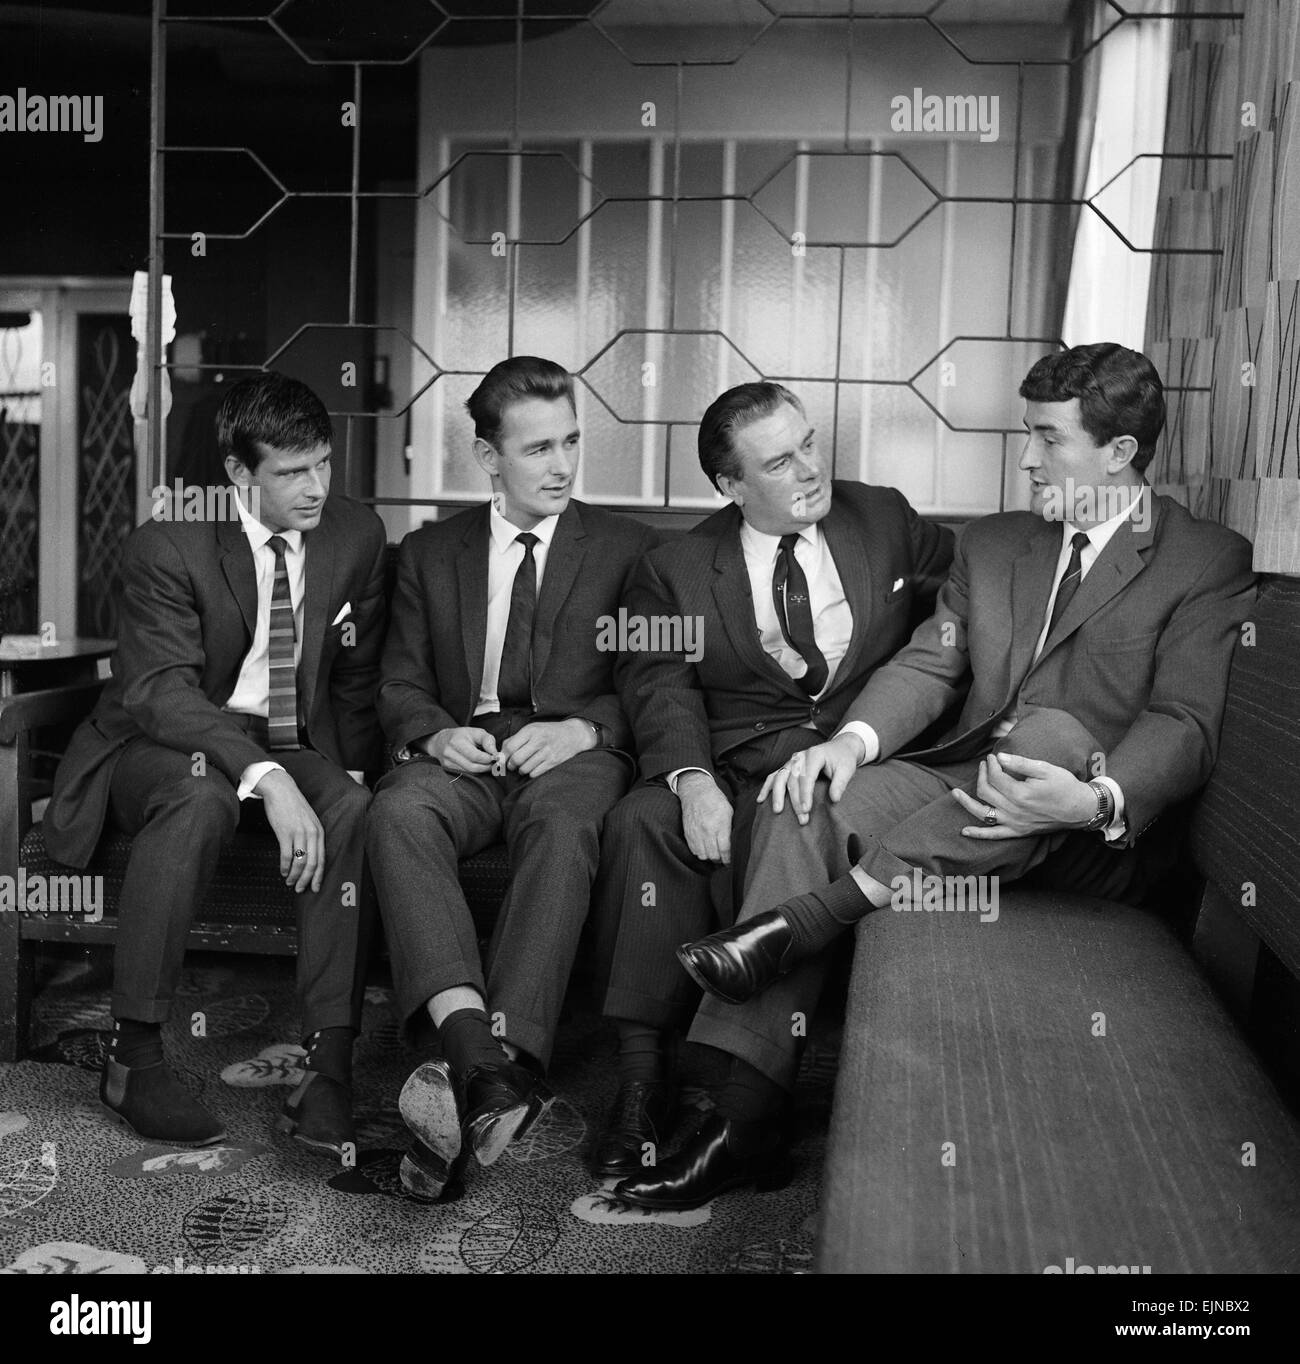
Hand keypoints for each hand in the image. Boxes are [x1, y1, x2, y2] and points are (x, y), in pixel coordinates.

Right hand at [255, 769, 325, 891]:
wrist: (280, 789)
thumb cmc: (293, 806)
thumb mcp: (308, 820)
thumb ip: (310, 836)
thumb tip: (308, 857)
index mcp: (319, 831)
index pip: (322, 859)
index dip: (318, 876)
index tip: (315, 888)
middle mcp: (312, 833)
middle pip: (312, 863)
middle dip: (306, 880)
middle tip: (300, 890)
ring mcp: (299, 833)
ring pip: (299, 862)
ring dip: (294, 876)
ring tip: (289, 882)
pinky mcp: (285, 832)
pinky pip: (287, 855)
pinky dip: (285, 867)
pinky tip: (283, 872)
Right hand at [423, 727, 497, 774]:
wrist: (441, 741)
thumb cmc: (462, 735)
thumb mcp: (476, 732)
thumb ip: (488, 741)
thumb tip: (496, 754)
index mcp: (456, 741)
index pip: (476, 756)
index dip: (489, 759)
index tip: (497, 757)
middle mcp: (449, 753)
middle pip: (473, 767)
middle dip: (487, 766)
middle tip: (495, 763)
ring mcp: (447, 763)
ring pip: (470, 772)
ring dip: (482, 770)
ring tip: (488, 764)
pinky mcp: (447, 769)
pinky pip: (466, 774)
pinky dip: (475, 771)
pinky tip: (479, 765)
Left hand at [500, 718, 594, 777]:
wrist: (573, 735)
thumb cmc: (549, 732)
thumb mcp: (532, 729)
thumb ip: (515, 738)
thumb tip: (500, 752)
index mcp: (531, 731)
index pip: (510, 747)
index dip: (503, 756)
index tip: (502, 760)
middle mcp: (539, 741)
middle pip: (516, 759)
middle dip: (511, 765)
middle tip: (512, 765)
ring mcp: (547, 752)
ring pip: (525, 768)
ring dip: (521, 770)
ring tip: (523, 767)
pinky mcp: (553, 762)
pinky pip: (535, 773)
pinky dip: (530, 773)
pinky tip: (532, 768)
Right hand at [677, 771, 733, 864]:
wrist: (696, 792)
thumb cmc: (715, 800)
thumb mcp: (729, 811)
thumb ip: (731, 828)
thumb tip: (736, 844)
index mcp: (720, 824)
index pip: (725, 849)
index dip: (728, 859)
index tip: (731, 861)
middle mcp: (707, 830)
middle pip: (713, 855)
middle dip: (720, 860)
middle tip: (724, 859)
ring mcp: (696, 833)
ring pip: (703, 855)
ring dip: (709, 857)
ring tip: (714, 854)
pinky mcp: (688, 833)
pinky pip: (694, 850)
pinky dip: (700, 853)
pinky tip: (705, 849)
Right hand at [757, 733, 864, 823]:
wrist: (840, 747)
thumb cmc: (843, 759)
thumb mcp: (847, 769)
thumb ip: (840, 783)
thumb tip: (834, 799)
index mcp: (814, 755)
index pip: (807, 777)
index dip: (806, 794)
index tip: (807, 810)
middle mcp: (800, 757)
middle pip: (793, 780)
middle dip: (795, 801)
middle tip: (801, 819)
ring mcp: (792, 761)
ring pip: (780, 777)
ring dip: (777, 795)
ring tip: (777, 811)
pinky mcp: (788, 766)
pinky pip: (774, 776)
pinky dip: (766, 787)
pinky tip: (761, 800)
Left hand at [953, 752, 1097, 838]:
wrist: (1081, 809)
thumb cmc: (1065, 786)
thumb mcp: (1045, 769)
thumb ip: (1020, 763)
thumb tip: (999, 757)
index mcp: (1020, 794)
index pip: (996, 776)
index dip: (991, 764)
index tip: (993, 757)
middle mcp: (1014, 810)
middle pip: (986, 791)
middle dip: (982, 775)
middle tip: (986, 765)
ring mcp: (1014, 823)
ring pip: (983, 812)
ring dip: (967, 803)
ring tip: (955, 794)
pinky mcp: (1018, 832)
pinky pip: (994, 835)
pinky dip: (979, 834)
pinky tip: (965, 831)